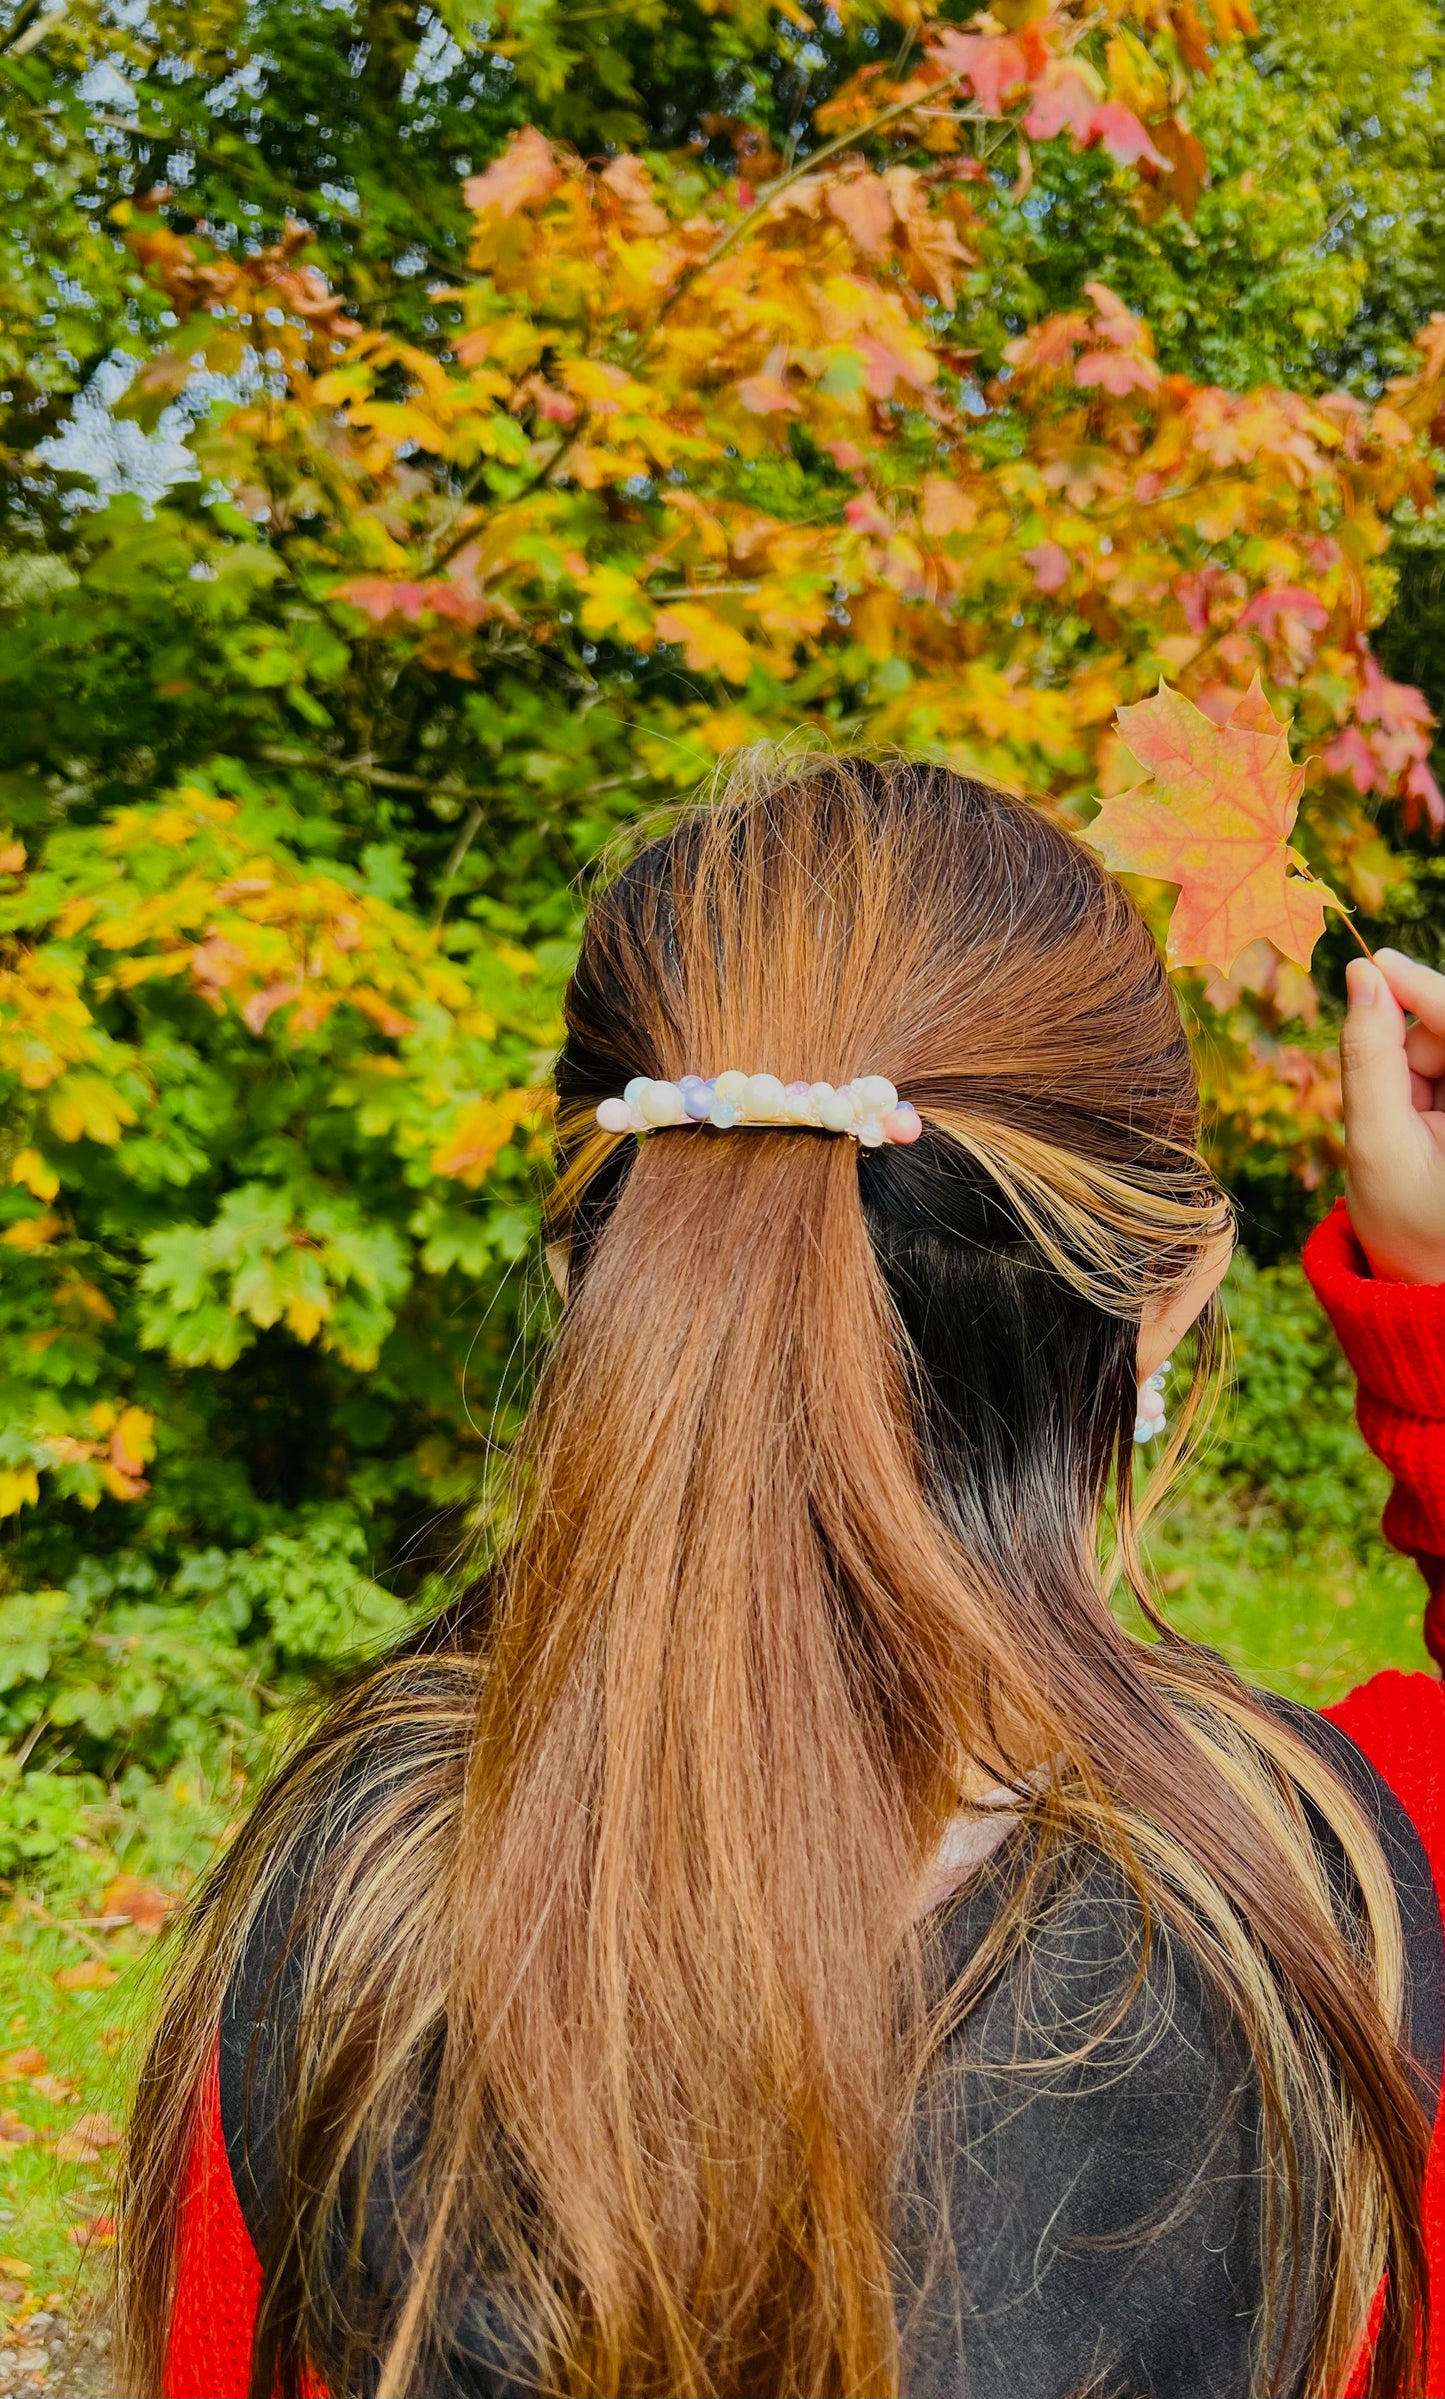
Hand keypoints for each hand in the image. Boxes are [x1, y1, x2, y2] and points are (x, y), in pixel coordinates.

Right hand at [1340, 948, 1444, 1283]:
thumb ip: (1367, 1059)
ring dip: (1419, 1074)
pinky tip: (1428, 1127)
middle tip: (1390, 1115)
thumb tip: (1361, 977)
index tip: (1374, 962)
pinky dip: (1429, 1084)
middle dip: (1411, 1053)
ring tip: (1413, 1136)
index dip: (1420, 988)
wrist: (1434, 1281)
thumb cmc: (1409, 1226)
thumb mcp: (1376, 1145)